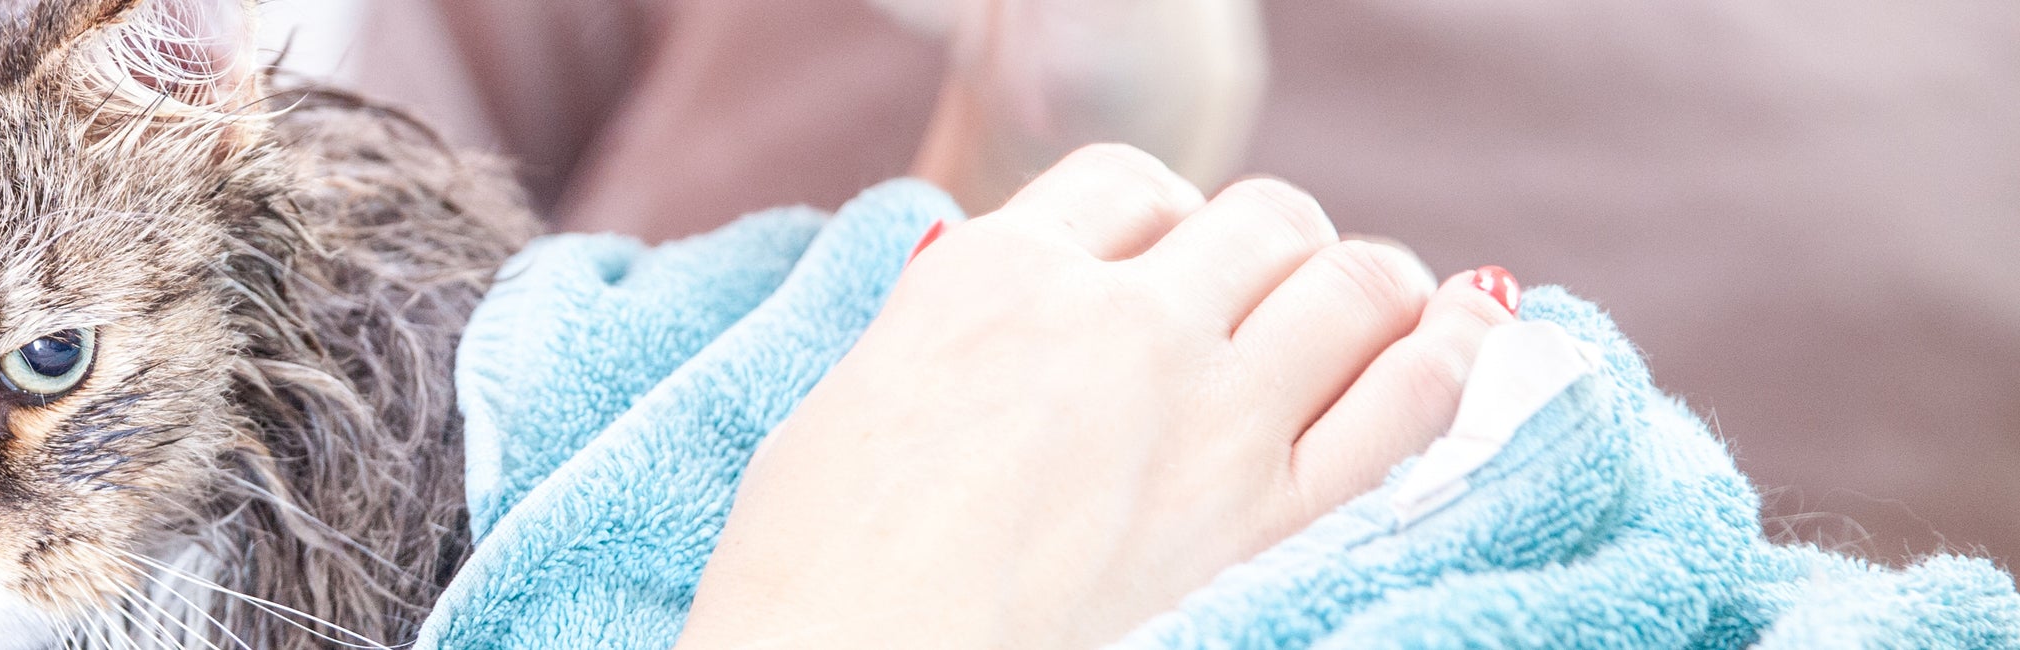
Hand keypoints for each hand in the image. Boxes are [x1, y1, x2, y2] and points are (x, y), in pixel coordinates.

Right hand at [678, 145, 1522, 646]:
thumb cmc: (812, 580)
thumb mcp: (847, 408)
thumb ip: (940, 338)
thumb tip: (990, 309)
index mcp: (990, 279)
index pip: (1129, 185)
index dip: (1164, 221)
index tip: (1167, 261)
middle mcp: (1112, 324)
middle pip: (1258, 220)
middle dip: (1274, 250)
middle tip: (1267, 300)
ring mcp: (1206, 417)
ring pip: (1354, 284)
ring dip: (1373, 288)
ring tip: (1378, 316)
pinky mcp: (1272, 519)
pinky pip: (1411, 399)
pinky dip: (1450, 357)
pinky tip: (1459, 347)